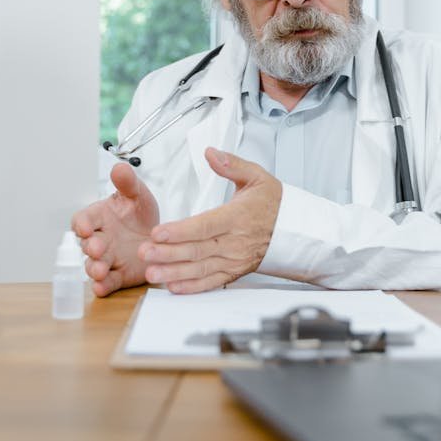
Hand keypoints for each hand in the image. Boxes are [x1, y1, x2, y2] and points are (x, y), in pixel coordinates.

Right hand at [72, 163, 158, 296]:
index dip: (82, 224)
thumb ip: (128, 182)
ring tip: (99, 270)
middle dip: (90, 247)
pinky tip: (102, 287)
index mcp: (100, 218)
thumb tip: (119, 167)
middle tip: (96, 248)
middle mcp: (99, 239)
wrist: (158, 236)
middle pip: (87, 244)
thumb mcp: (138, 195)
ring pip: (94, 266)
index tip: (85, 227)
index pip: (83, 220)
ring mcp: (107, 259)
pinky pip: (107, 283)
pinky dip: (103, 286)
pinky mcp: (117, 275)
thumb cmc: (140, 214)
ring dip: (94, 268)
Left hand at [137, 148, 280, 293]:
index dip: (180, 231)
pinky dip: (192, 287)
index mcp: (237, 217)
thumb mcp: (257, 177)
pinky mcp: (234, 272)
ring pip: (201, 268)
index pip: (205, 225)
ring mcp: (234, 259)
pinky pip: (211, 282)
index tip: (159, 232)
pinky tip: (173, 286)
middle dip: (168, 253)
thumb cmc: (274, 204)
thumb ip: (231, 164)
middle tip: (144, 252)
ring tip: (152, 272)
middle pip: (198, 249)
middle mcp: (235, 241)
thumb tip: (211, 153)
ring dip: (174, 272)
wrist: (296, 231)